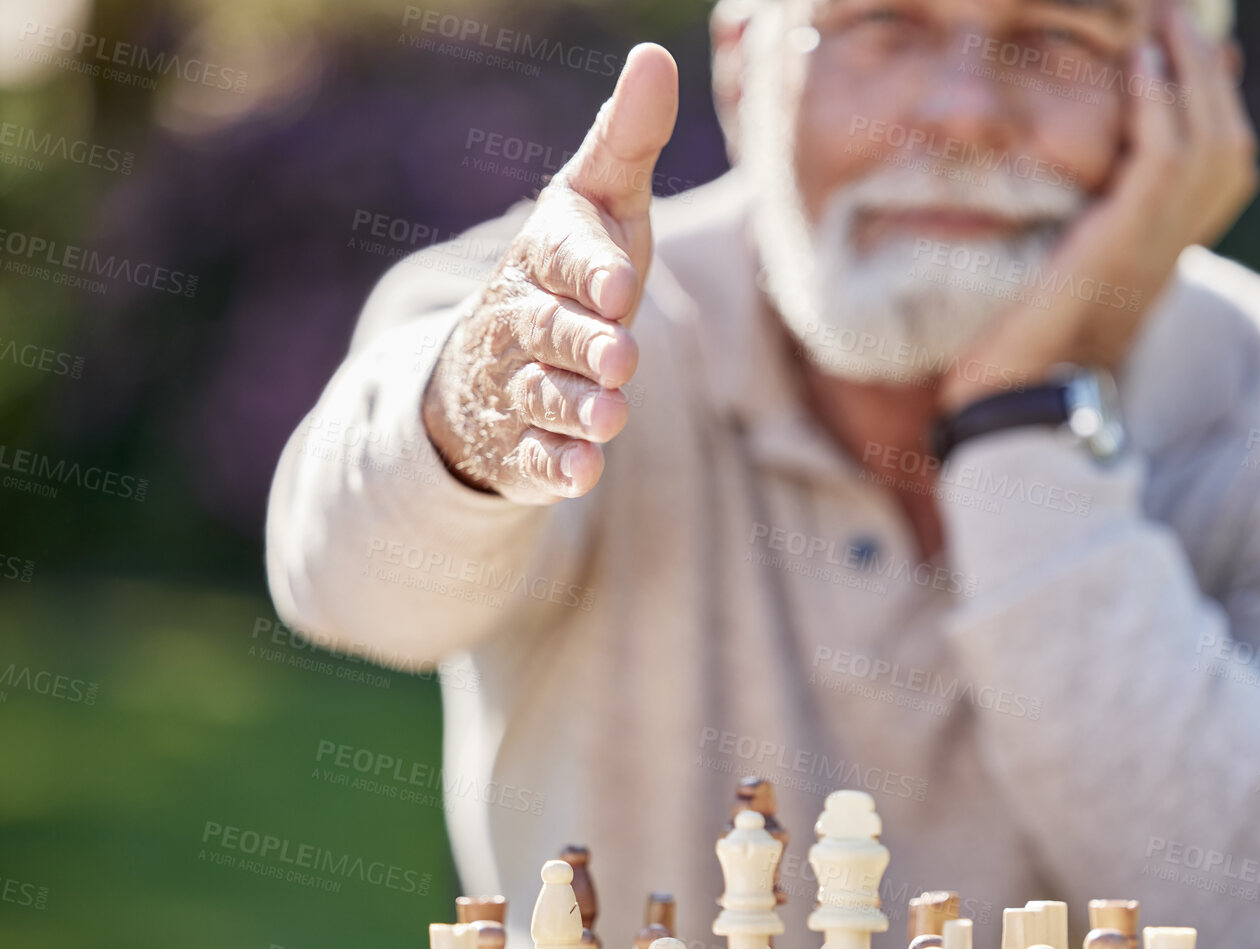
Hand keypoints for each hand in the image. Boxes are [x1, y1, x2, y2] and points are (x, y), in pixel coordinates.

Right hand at [423, 44, 678, 502]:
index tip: (622, 285)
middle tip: (620, 355)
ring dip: (573, 408)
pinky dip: (555, 466)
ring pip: (540, 395)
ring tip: (610, 418)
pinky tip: (583, 473)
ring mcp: (516, 384)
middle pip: (548, 330)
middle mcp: (521, 319)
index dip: (589, 270)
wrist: (497, 358)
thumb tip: (656, 56)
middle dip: (582, 342)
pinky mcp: (521, 442)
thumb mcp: (599, 202)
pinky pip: (532, 457)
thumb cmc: (571, 269)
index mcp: (542, 255)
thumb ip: (626, 139)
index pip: (563, 255)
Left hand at [936, 4, 1257, 411]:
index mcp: (1161, 258)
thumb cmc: (1018, 355)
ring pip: (1211, 145)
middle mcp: (1170, 253)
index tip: (1188, 47)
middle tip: (1179, 13)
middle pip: (1230, 147)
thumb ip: (1074, 232)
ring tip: (1167, 19)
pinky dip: (1160, 108)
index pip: (1221, 170)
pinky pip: (1162, 165)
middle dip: (1210, 72)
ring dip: (1191, 71)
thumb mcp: (1053, 279)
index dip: (1216, 104)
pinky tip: (1142, 64)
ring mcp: (1151, 252)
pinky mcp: (1117, 249)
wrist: (1011, 412)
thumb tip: (1070, 192)